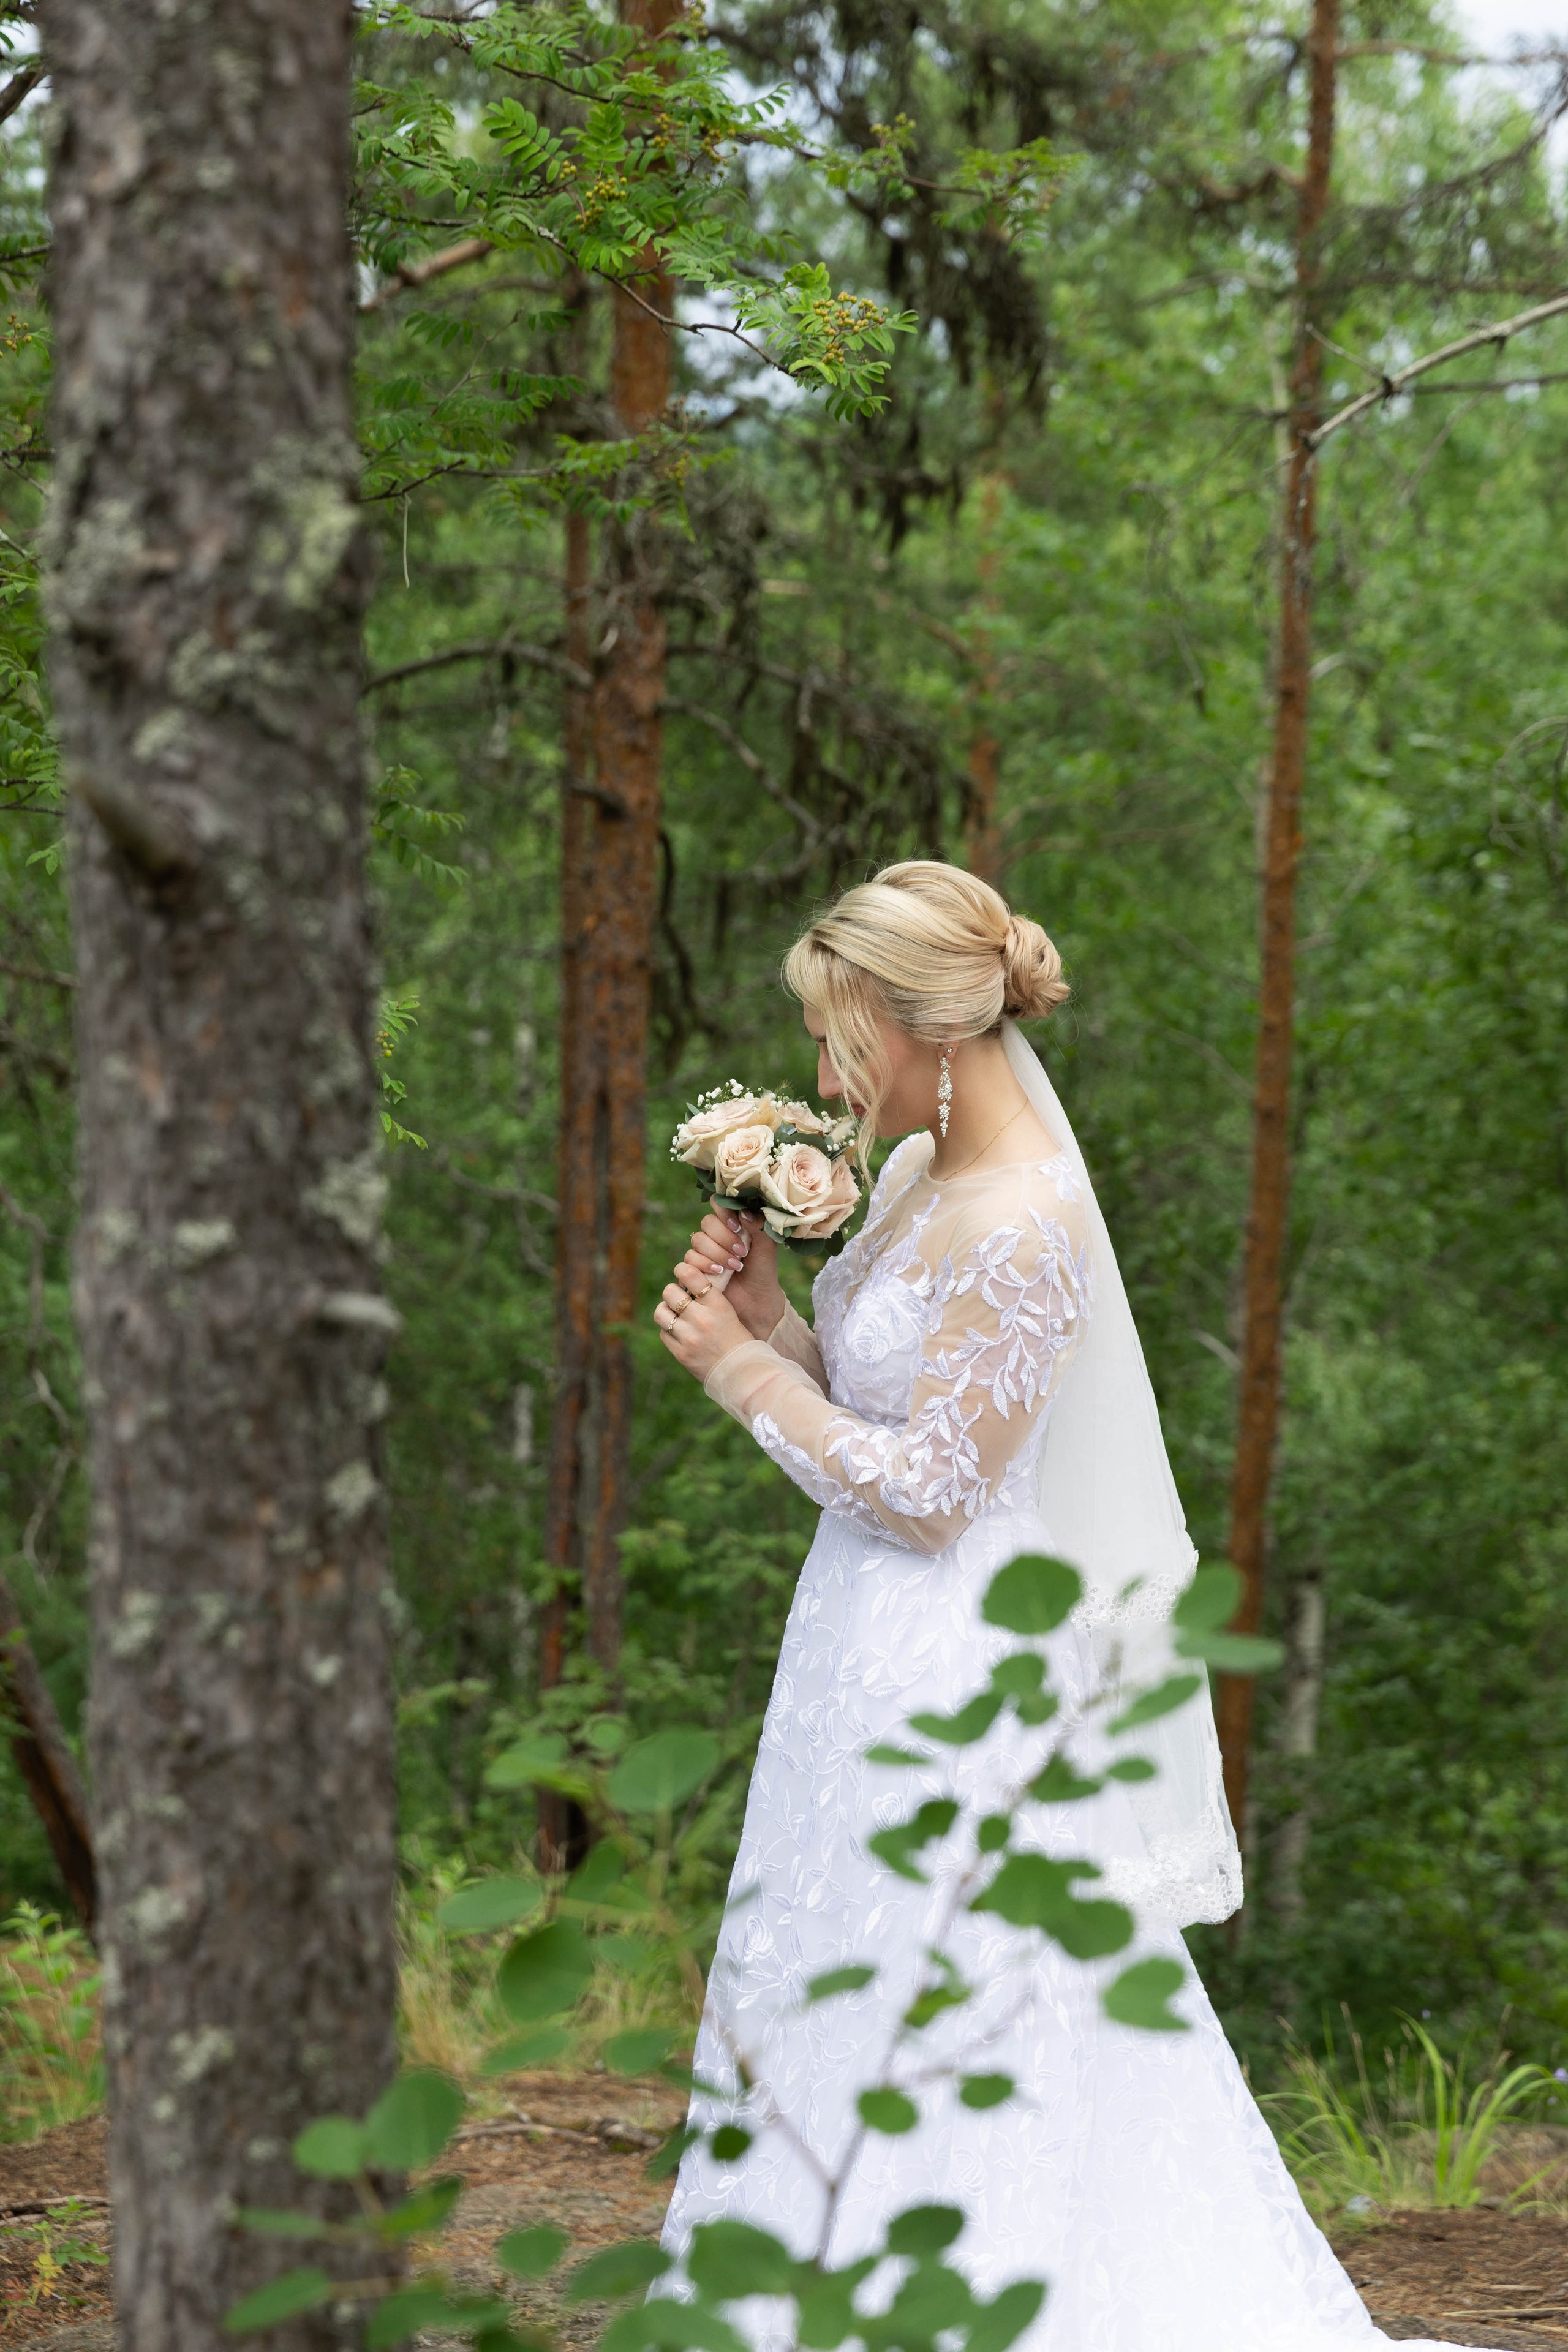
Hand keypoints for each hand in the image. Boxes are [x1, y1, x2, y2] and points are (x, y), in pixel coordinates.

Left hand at [654, 1267, 749, 1382]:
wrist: (742, 1371)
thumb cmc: (736, 1338)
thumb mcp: (728, 1311)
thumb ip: (707, 1298)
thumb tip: (684, 1283)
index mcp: (718, 1304)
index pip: (690, 1274)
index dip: (682, 1271)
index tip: (683, 1274)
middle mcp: (702, 1319)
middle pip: (670, 1292)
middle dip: (673, 1293)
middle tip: (680, 1299)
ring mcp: (689, 1337)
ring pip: (661, 1312)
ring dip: (666, 1311)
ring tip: (676, 1315)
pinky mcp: (681, 1353)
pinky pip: (663, 1333)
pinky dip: (669, 1330)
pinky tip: (680, 1333)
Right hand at [677, 1209, 783, 1340]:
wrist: (757, 1300)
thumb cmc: (763, 1272)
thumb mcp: (766, 1248)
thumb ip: (759, 1227)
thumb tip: (744, 1212)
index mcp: (732, 1225)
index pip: (719, 1205)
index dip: (724, 1213)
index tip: (737, 1226)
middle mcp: (715, 1236)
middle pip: (707, 1223)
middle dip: (724, 1237)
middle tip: (742, 1252)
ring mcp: (703, 1252)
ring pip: (697, 1241)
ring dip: (717, 1253)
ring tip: (735, 1266)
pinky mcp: (695, 1269)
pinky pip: (689, 1259)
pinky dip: (704, 1264)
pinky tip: (719, 1272)